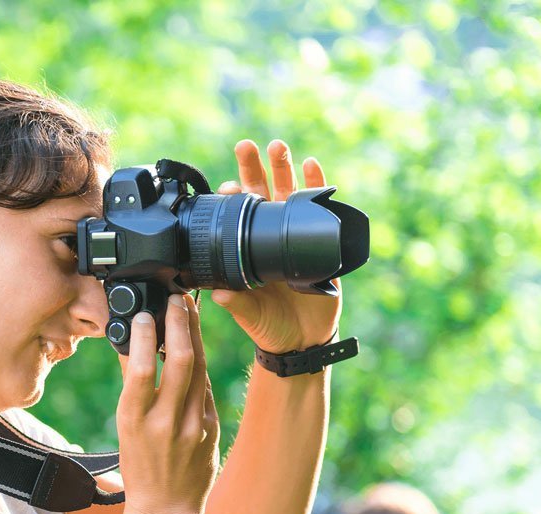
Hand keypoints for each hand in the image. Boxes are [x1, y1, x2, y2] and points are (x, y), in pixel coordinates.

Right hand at [116, 293, 219, 513]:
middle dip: (180, 324)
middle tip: (177, 299)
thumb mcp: (125, 429)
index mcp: (135, 422)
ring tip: (188, 311)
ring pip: (198, 370)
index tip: (145, 314)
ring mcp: (194, 426)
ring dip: (194, 336)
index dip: (144, 337)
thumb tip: (130, 347)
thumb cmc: (139, 467)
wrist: (166, 509)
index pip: (140, 370)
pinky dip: (198, 363)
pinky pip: (205, 388)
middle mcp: (166, 423)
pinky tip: (194, 346)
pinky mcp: (212, 429)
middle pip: (179, 362)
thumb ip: (132, 389)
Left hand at [212, 139, 342, 352]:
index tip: (223, 186)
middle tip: (245, 145)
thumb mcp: (250, 315)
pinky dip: (318, 185)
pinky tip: (313, 165)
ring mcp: (296, 235)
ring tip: (278, 145)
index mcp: (248, 249)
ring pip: (289, 194)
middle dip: (253, 168)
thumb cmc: (269, 326)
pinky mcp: (323, 240)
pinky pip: (321, 208)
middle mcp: (270, 237)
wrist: (302, 341)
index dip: (231, 199)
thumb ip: (236, 303)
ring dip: (284, 168)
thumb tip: (217, 294)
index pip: (237, 216)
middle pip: (261, 195)